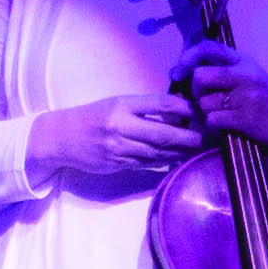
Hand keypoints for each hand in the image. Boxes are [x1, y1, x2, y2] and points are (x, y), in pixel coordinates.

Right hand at [31, 90, 207, 188]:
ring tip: (198, 149)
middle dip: (190, 137)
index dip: (184, 109)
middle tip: (208, 137)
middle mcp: (121, 126)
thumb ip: (142, 108)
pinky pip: (147, 164)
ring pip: (158, 152)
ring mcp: (119, 148)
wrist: (60, 139)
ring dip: (180, 152)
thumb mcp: (114, 104)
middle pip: (164, 134)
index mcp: (121, 105)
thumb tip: (176, 113)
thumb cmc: (91, 117)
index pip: (161, 104)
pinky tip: (177, 158)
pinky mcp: (117, 164)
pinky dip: (164, 161)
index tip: (199, 112)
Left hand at [185, 54, 267, 153]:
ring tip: (224, 114)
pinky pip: (212, 120)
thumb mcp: (250, 75)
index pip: (208, 47)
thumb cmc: (267, 100)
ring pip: (204, 102)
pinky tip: (227, 126)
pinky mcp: (245, 117)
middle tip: (207, 100)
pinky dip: (215, 126)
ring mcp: (246, 96)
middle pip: (199, 77)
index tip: (178, 72)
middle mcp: (244, 74)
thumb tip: (184, 70)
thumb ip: (224, 69)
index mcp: (244, 61)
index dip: (187, 57)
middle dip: (196, 91)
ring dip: (207, 112)